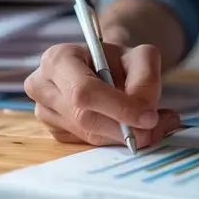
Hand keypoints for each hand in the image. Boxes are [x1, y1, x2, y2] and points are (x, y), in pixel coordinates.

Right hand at [24, 33, 180, 147]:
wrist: (104, 66)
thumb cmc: (118, 59)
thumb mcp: (140, 56)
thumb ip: (147, 80)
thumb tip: (146, 115)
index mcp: (58, 59)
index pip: (84, 91)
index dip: (118, 108)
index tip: (149, 118)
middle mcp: (43, 85)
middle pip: (84, 117)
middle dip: (123, 126)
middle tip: (155, 127)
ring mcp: (44, 111)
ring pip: (88, 134)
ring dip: (122, 133)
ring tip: (149, 123)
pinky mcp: (56, 130)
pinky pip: (88, 142)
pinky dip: (114, 138)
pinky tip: (127, 125)